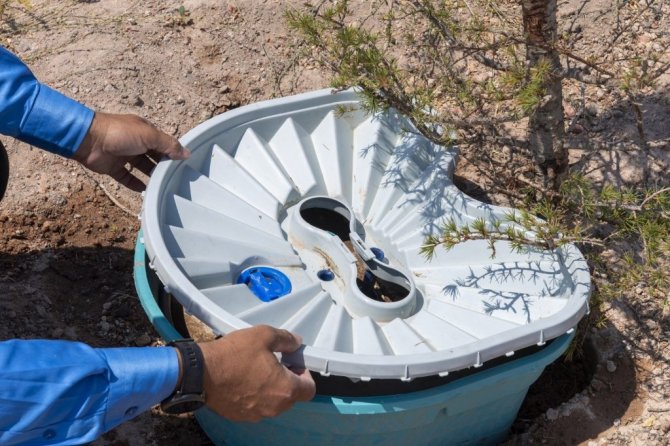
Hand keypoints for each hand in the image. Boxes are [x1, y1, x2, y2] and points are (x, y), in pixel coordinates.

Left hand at [73, 112, 189, 190]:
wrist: (88, 140)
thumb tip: (186, 153)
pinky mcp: (113, 167)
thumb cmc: (120, 133)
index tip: (184, 165)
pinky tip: (145, 191)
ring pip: (141, 168)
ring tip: (163, 186)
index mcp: (144, 131)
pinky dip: (135, 184)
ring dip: (151, 176)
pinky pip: (127, 178)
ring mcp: (124, 155)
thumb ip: (168, 145)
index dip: (173, 153)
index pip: (163, 143)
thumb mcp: (149, 135)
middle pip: (154, 156)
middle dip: (163, 166)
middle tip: (176, 178)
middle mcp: (135, 143)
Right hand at [198, 325, 315, 421]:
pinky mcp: (240, 416)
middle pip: (291, 396)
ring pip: (273, 402)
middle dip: (287, 380)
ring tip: (257, 369)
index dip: (306, 374)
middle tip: (275, 362)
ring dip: (271, 388)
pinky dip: (255, 395)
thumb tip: (296, 343)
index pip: (309, 389)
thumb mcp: (264, 335)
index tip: (294, 363)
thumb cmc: (234, 354)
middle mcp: (274, 407)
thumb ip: (286, 339)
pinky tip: (243, 379)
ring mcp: (257, 414)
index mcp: (285, 389)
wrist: (201, 373)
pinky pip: (256, 406)